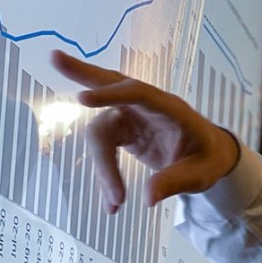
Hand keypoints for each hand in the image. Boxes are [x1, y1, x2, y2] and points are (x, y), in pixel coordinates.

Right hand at [52, 50, 239, 213]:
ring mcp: (132, 117)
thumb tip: (148, 198)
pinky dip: (104, 177)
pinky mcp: (122, 132)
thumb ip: (175, 181)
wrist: (208, 158)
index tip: (82, 99)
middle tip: (53, 57)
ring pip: (101, 134)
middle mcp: (146, 107)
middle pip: (110, 85)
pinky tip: (111, 204)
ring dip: (102, 169)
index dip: (111, 94)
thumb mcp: (201, 174)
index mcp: (170, 108)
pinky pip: (104, 151)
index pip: (138, 93)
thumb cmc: (208, 158)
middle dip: (81, 73)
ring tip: (115, 203)